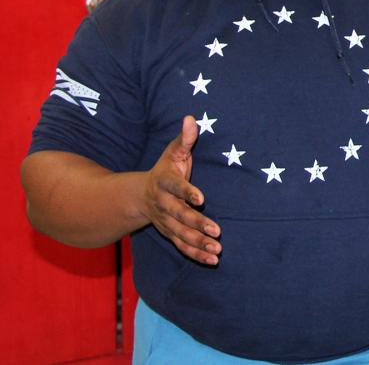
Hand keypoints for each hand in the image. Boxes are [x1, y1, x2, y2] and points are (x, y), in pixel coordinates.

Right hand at [140, 116, 220, 264]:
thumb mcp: (172, 153)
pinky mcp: (170, 233)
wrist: (140, 196)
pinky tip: (212, 260)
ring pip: (181, 235)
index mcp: (164, 183)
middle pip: (180, 216)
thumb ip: (184, 139)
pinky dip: (196, 254)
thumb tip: (191, 118)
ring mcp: (166, 222)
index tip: (202, 198)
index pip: (176, 187)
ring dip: (199, 243)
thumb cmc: (165, 170)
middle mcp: (163, 205)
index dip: (188, 192)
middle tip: (217, 230)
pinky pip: (182, 246)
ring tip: (218, 249)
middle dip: (197, 224)